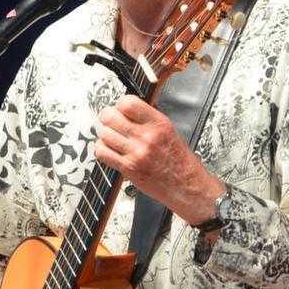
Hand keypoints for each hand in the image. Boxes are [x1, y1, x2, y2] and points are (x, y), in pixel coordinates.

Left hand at [96, 95, 224, 224]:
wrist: (185, 185)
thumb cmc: (179, 160)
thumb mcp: (170, 130)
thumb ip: (149, 116)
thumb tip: (131, 105)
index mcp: (159, 124)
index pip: (128, 103)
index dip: (120, 104)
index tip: (120, 107)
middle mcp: (147, 137)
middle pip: (110, 117)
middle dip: (108, 117)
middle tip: (111, 120)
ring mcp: (136, 153)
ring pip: (104, 134)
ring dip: (105, 134)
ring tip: (112, 136)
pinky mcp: (128, 168)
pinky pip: (102, 152)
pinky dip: (102, 149)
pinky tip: (110, 149)